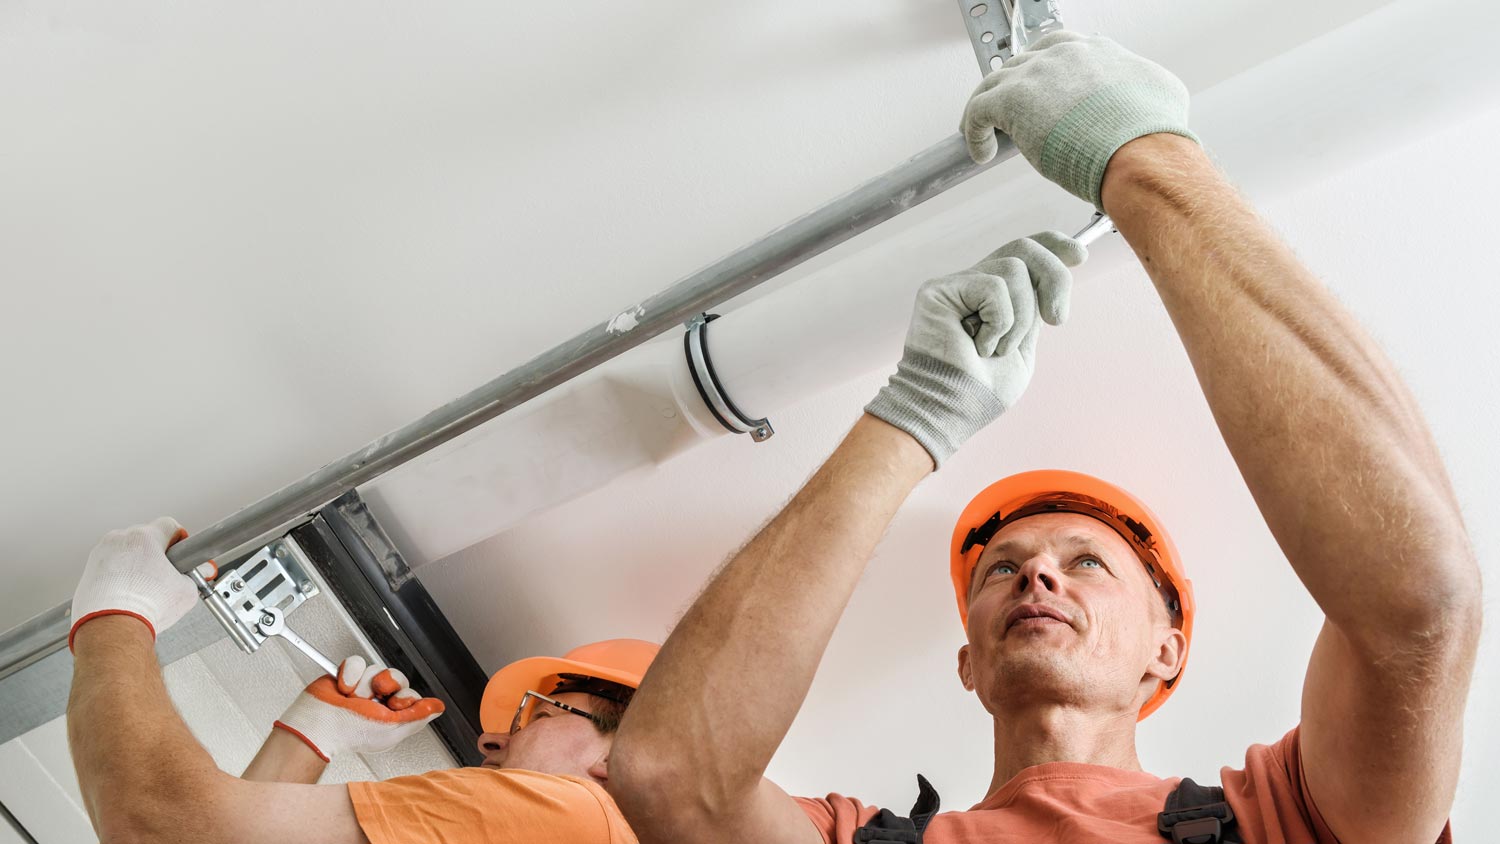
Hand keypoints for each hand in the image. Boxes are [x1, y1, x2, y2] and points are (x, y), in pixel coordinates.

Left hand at [70, 517, 214, 648]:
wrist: (111, 628)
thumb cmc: (143, 608)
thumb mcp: (186, 591)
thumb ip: (195, 576)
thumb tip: (199, 574)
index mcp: (145, 537)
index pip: (169, 525)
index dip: (179, 540)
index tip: (180, 553)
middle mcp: (120, 540)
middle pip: (145, 537)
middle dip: (155, 553)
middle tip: (162, 574)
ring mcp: (101, 553)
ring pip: (125, 550)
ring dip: (135, 562)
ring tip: (143, 587)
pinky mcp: (89, 570)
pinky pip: (109, 565)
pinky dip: (118, 575)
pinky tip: (127, 592)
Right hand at [274, 655, 444, 761]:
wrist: (319, 726)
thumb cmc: (351, 734)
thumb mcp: (392, 731)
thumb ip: (417, 717)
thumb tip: (438, 708)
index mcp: (391, 713)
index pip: (410, 693)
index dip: (405, 695)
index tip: (396, 704)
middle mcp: (378, 698)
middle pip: (396, 677)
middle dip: (386, 686)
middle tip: (374, 699)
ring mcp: (362, 685)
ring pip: (377, 668)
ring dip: (364, 685)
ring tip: (353, 699)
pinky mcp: (346, 673)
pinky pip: (358, 660)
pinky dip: (351, 673)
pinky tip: (344, 688)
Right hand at [865, 232, 1085, 466]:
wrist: (952, 410)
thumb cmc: (981, 392)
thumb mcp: (1021, 348)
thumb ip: (1034, 312)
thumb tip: (1056, 279)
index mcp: (993, 297)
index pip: (1021, 252)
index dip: (1052, 245)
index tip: (1080, 255)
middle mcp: (973, 284)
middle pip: (1024, 249)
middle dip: (1054, 277)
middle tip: (1058, 320)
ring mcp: (955, 285)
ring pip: (1014, 270)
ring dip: (1021, 319)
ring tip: (997, 349)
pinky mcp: (939, 290)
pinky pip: (994, 287)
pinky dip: (999, 322)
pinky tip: (978, 345)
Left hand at [961, 31, 1195, 207]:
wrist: (1140, 151)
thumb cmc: (1152, 134)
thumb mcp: (1161, 93)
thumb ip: (1141, 89)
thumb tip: (1143, 100)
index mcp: (1095, 52)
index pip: (1058, 51)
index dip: (1044, 73)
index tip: (1039, 93)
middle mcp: (1063, 56)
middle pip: (1022, 64)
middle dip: (1014, 88)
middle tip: (1009, 116)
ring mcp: (1036, 74)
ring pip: (993, 82)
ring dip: (986, 107)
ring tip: (985, 133)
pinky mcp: (1012, 99)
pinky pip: (977, 110)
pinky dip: (974, 131)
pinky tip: (980, 152)